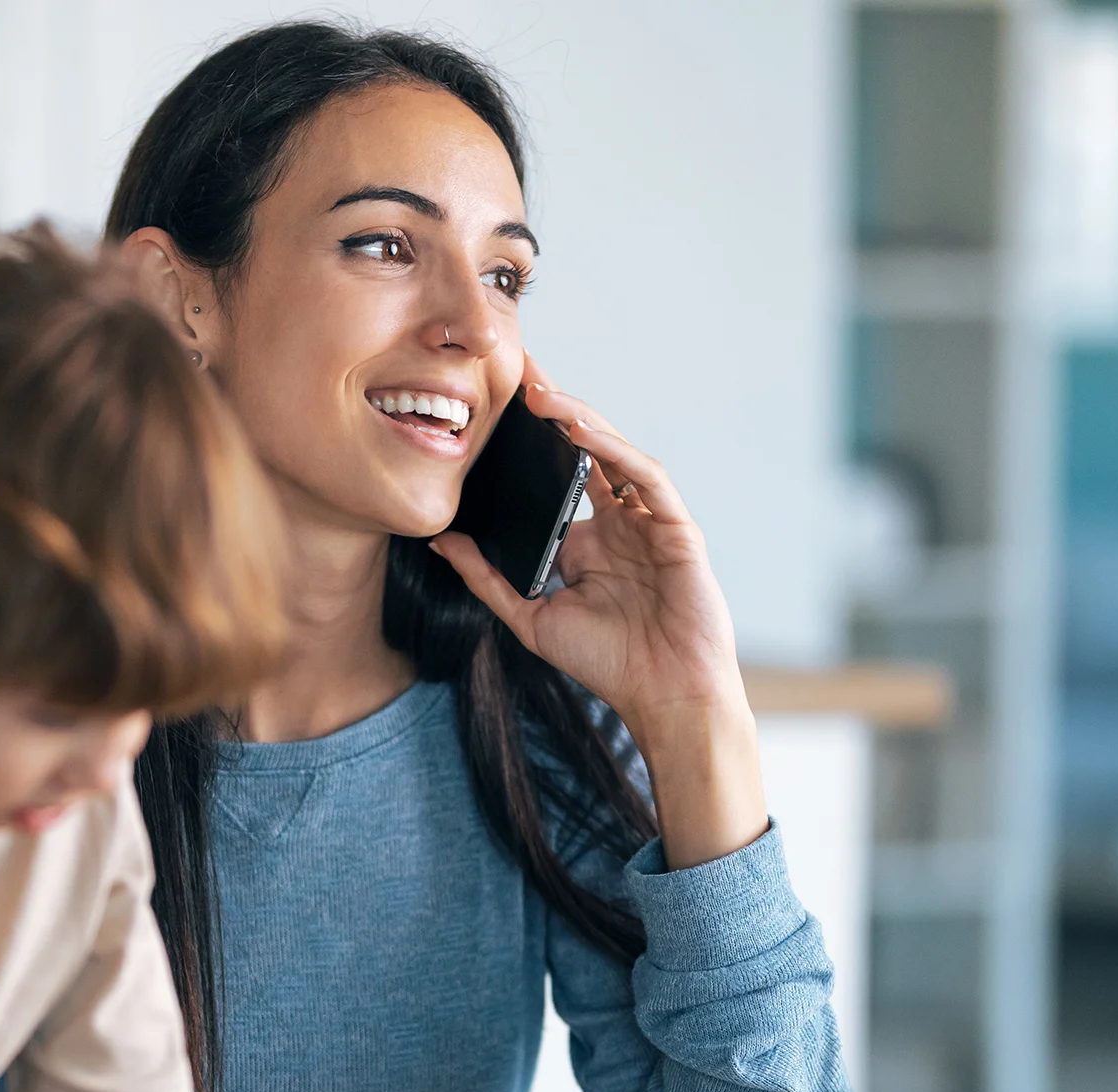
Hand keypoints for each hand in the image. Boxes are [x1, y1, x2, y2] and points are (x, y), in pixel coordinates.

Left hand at [429, 355, 766, 869]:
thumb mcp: (530, 618)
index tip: (490, 404)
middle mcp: (621, 522)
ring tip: (539, 387)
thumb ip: (487, 579)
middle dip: (551, 407)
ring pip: (614, 453)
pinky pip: (643, 478)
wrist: (665, 698)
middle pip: (585, 450)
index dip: (528, 439)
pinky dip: (612, 449)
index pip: (557, 474)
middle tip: (514, 367)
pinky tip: (581, 426)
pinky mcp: (678, 529)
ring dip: (578, 417)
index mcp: (589, 538)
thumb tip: (439, 542)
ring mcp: (651, 522)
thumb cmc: (609, 664)